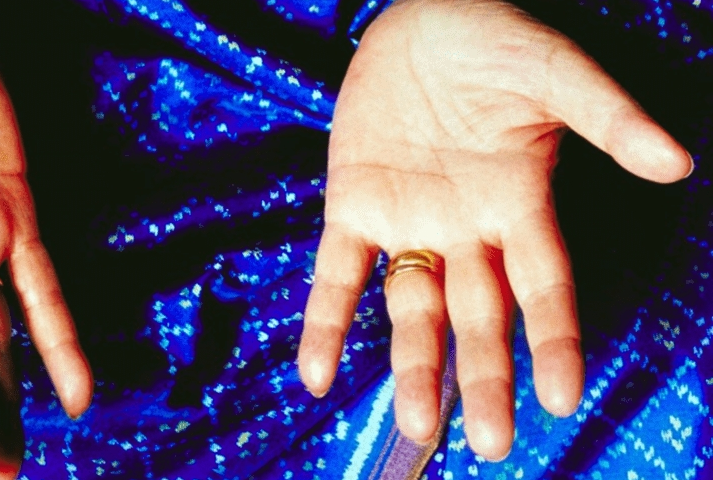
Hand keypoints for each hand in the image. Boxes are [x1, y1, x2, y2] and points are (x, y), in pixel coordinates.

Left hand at [296, 0, 690, 459]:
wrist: (419, 19)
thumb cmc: (493, 43)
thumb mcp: (554, 71)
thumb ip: (606, 115)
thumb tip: (673, 161)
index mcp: (517, 203)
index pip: (542, 287)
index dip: (552, 340)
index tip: (561, 397)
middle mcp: (464, 230)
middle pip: (479, 317)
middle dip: (485, 377)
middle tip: (492, 444)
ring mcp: (407, 223)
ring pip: (412, 309)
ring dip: (414, 366)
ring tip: (419, 426)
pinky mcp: (353, 207)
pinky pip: (336, 275)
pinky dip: (326, 323)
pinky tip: (316, 375)